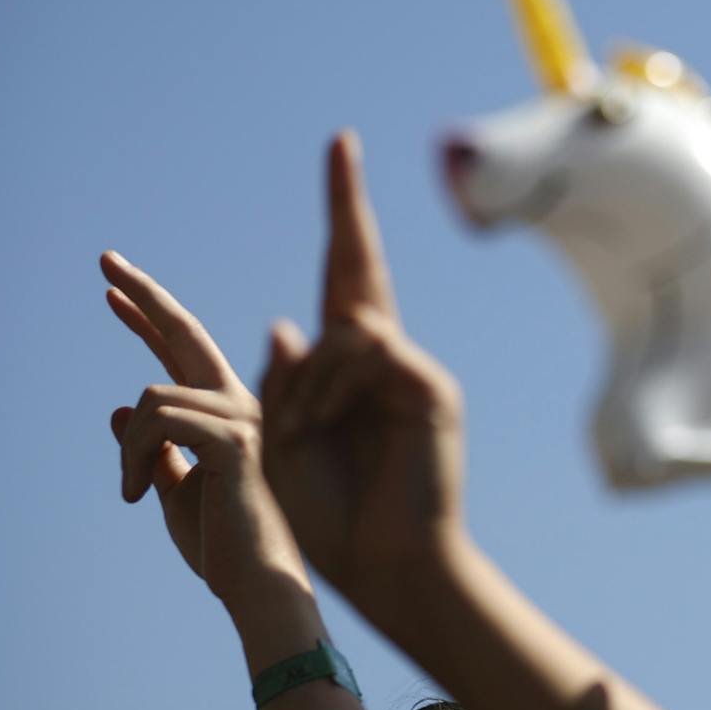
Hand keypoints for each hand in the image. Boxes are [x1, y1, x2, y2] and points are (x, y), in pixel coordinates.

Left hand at [101, 251, 307, 610]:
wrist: (254, 580)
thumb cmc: (220, 542)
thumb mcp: (171, 488)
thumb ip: (153, 449)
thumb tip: (120, 410)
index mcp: (223, 411)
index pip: (180, 348)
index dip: (146, 314)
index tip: (110, 286)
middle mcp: (238, 401)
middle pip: (183, 331)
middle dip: (143, 293)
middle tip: (105, 259)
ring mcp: (240, 415)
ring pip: (151, 395)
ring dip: (127, 450)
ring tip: (131, 490)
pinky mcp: (233, 439)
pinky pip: (158, 420)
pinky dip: (134, 460)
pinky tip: (136, 496)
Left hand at [259, 131, 467, 604]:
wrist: (384, 565)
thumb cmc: (328, 516)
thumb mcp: (281, 441)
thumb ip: (285, 382)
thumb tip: (285, 326)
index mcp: (345, 366)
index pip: (343, 274)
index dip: (341, 215)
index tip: (338, 154)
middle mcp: (381, 356)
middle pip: (361, 263)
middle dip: (346, 201)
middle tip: (340, 144)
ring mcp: (410, 369)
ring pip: (344, 324)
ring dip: (303, 375)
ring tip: (291, 431)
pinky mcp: (429, 387)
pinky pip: (366, 350)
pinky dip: (327, 382)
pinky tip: (313, 423)